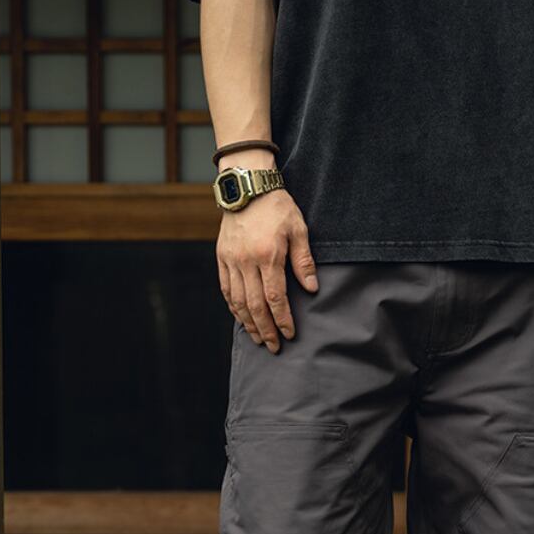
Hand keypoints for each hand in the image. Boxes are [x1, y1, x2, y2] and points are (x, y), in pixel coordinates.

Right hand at [216, 180, 317, 353]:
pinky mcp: (222, 257)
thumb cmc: (277, 207)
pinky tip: (241, 318)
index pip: (275, 297)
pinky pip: (226, 289)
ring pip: (238, 301)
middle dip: (266, 329)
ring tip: (259, 338)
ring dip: (249, 323)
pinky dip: (233, 307)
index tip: (289, 334)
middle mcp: (246, 261)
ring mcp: (231, 260)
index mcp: (267, 256)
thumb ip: (303, 261)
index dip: (282, 319)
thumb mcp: (298, 229)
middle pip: (255, 305)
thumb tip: (311, 288)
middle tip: (274, 346)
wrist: (247, 186)